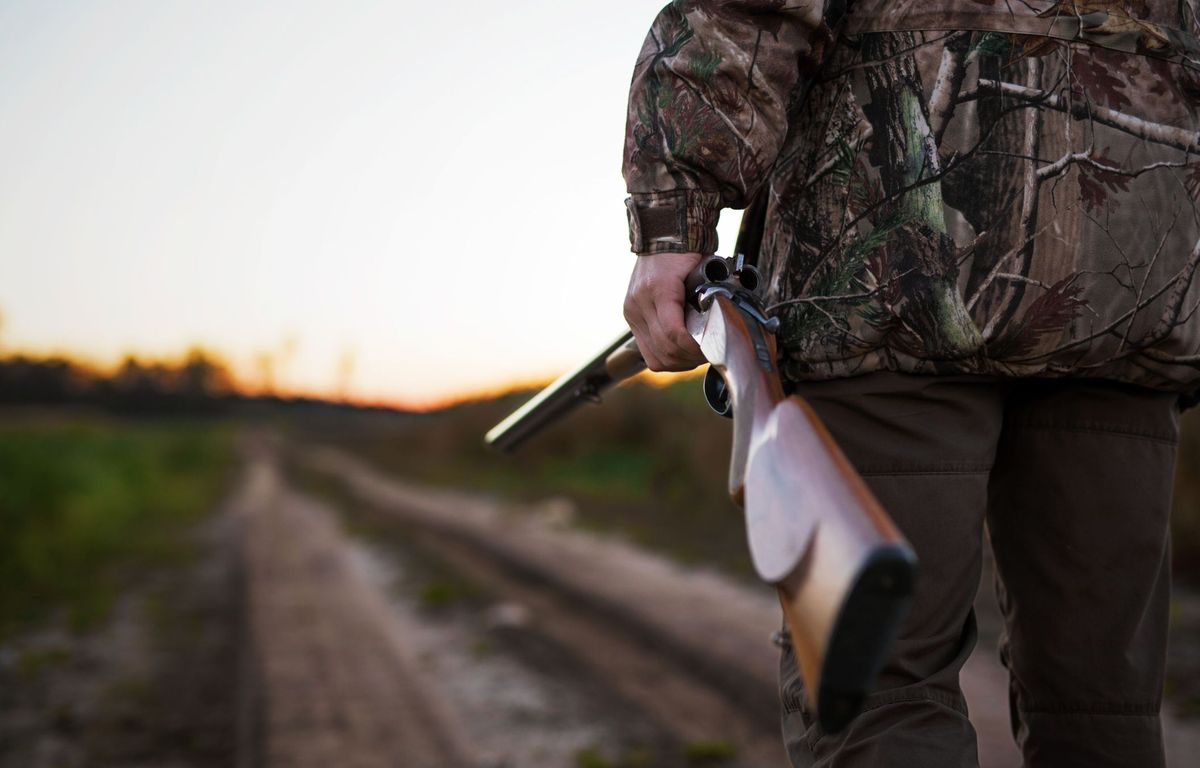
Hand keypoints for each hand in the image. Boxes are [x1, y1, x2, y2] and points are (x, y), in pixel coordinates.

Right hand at [623, 251, 706, 371]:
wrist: (662, 236)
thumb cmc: (686, 253)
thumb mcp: (703, 272)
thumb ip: (707, 299)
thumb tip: (718, 328)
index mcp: (658, 289)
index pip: (675, 334)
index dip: (695, 348)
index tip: (712, 348)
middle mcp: (640, 302)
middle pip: (665, 349)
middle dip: (690, 358)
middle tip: (709, 354)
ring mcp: (632, 311)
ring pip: (654, 356)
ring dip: (678, 361)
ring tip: (695, 356)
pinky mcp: (630, 316)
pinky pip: (647, 350)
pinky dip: (665, 357)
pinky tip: (679, 353)